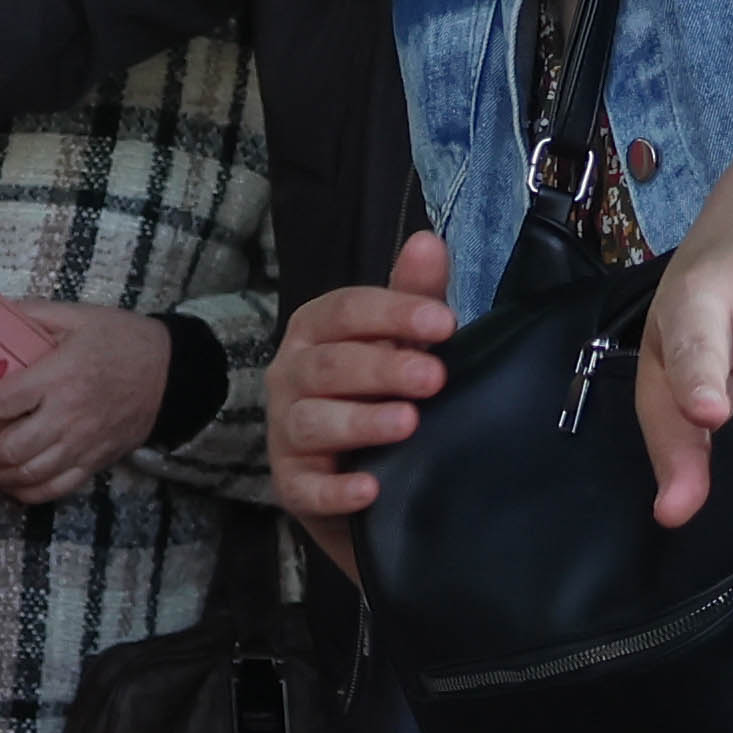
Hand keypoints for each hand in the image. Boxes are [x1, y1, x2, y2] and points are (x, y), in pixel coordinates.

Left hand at [0, 301, 175, 505]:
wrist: (172, 373)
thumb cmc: (122, 341)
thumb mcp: (76, 316)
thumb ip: (31, 315)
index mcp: (59, 375)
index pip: (0, 404)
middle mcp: (69, 415)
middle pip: (9, 448)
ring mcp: (83, 443)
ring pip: (27, 474)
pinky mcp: (95, 461)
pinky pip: (54, 489)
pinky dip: (25, 491)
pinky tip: (8, 481)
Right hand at [267, 230, 460, 546]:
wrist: (357, 472)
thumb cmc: (377, 391)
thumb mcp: (399, 340)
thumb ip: (412, 295)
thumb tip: (429, 241)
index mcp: (314, 332)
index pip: (345, 311)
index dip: (393, 313)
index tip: (445, 322)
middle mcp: (291, 376)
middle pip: (330, 365)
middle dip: (383, 369)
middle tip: (434, 377)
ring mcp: (286, 432)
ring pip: (313, 422)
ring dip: (361, 422)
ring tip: (408, 424)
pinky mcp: (292, 485)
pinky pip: (306, 488)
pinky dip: (336, 491)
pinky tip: (371, 489)